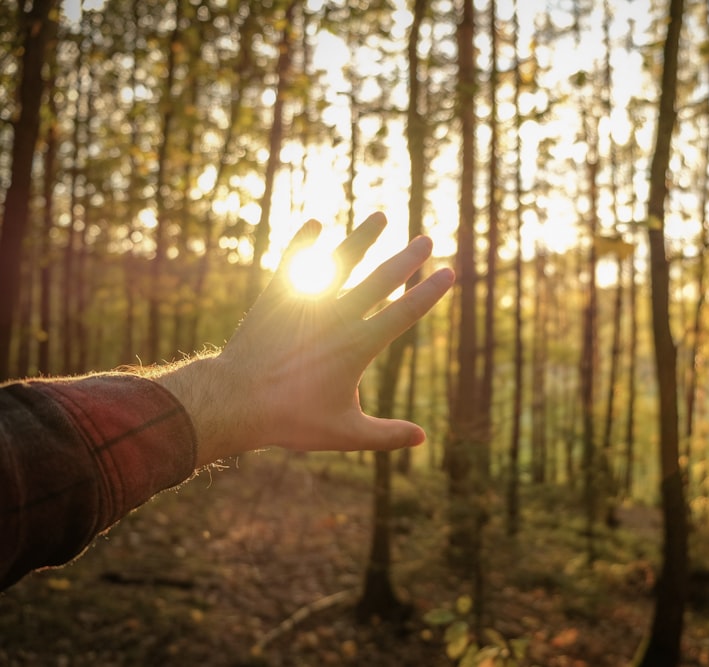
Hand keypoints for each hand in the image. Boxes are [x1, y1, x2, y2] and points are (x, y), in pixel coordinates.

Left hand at [157, 212, 454, 465]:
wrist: (235, 401)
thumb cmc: (290, 420)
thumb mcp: (345, 433)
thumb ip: (386, 434)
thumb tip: (421, 438)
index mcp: (358, 346)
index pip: (404, 313)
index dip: (429, 292)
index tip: (448, 272)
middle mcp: (337, 318)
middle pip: (380, 281)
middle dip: (407, 259)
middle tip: (427, 239)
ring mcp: (305, 304)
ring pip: (340, 263)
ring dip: (362, 238)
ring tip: (380, 216)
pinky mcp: (276, 299)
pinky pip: (294, 264)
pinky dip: (304, 243)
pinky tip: (315, 223)